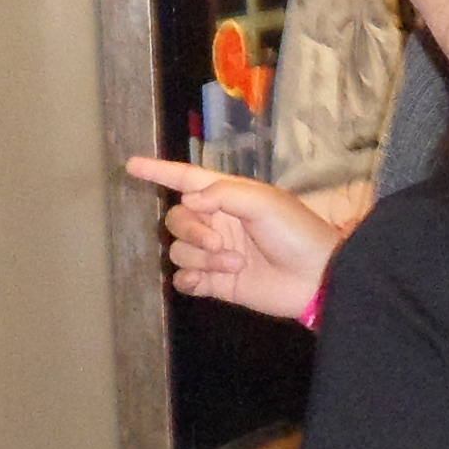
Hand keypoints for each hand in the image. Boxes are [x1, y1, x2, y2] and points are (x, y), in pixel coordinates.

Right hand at [125, 157, 348, 320]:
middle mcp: (218, 222)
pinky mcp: (217, 283)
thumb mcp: (264, 202)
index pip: (185, 179)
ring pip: (180, 250)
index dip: (158, 171)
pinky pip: (184, 279)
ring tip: (234, 264)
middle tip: (220, 243)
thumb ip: (223, 194)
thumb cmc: (297, 233)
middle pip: (177, 219)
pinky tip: (204, 281)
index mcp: (228, 196)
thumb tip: (188, 199)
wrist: (317, 278)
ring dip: (201, 258)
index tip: (131, 165)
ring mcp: (216, 254)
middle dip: (192, 231)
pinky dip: (189, 280)